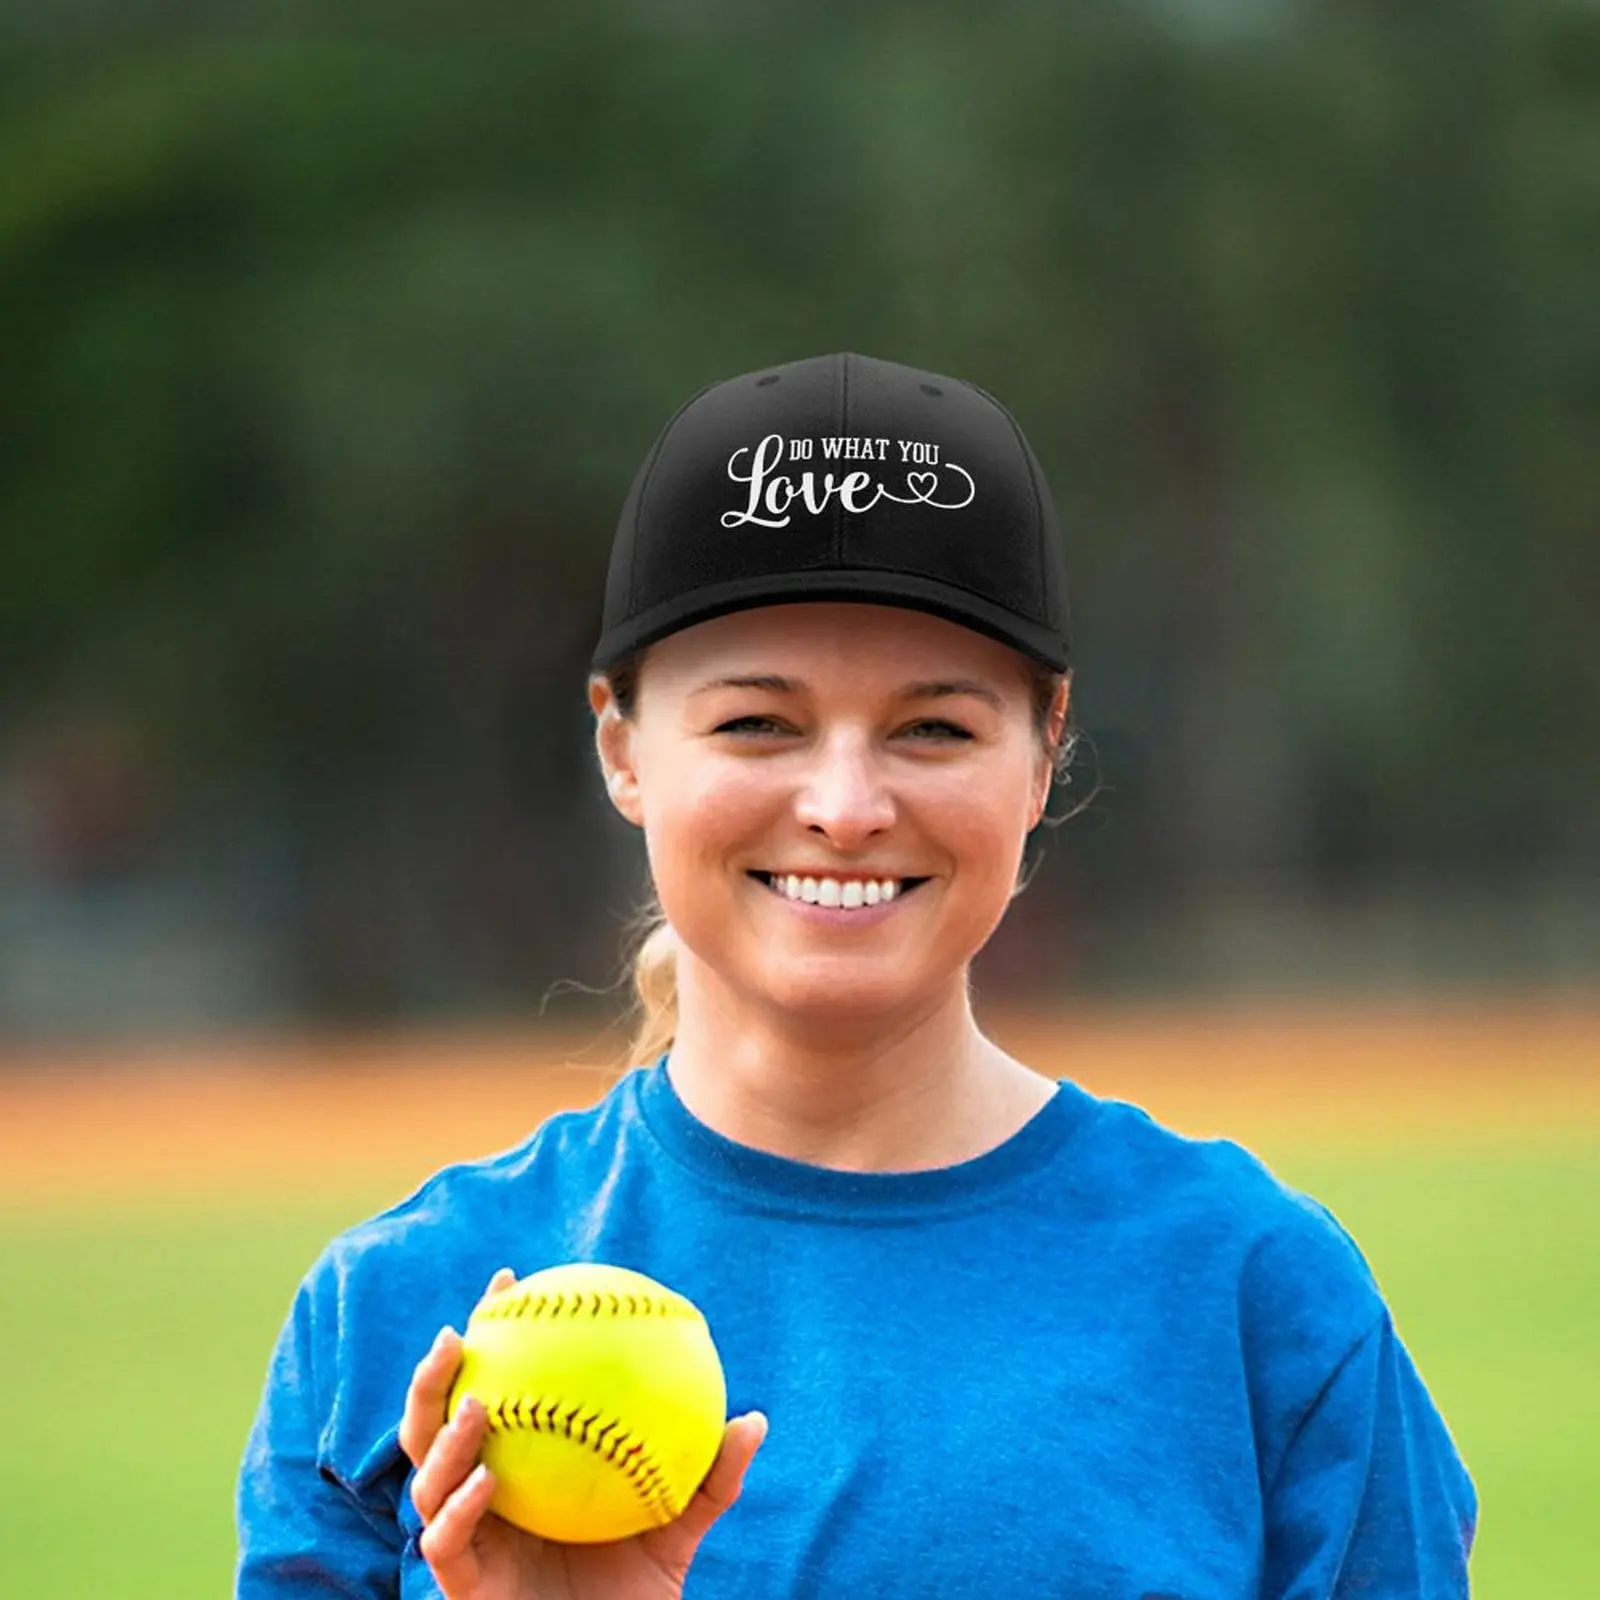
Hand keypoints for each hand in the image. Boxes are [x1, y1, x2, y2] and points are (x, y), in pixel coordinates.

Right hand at [400, 1268, 766, 1599]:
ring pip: (426, 1480)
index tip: (508, 1279)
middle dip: (431, 1378)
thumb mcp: (677, 1525)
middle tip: (458, 1333)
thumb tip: (754, 1419)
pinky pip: (445, 1540)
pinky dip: (461, 1507)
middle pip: (430, 1427)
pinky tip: (488, 1480)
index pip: (493, 1387)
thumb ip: (710, 1477)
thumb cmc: (637, 1594)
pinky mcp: (463, 1585)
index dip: (492, 1333)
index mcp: (518, 1467)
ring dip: (444, 1438)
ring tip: (478, 1403)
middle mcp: (481, 1495)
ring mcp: (468, 1539)